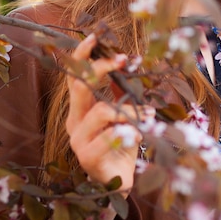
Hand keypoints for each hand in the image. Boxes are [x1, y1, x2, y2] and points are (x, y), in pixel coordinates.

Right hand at [66, 33, 141, 197]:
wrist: (120, 182)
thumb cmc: (122, 145)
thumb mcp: (124, 114)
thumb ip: (122, 93)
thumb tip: (129, 63)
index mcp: (79, 109)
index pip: (75, 77)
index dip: (82, 56)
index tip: (95, 37)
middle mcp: (73, 122)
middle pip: (80, 87)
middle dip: (102, 68)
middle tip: (123, 59)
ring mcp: (78, 140)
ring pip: (101, 111)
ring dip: (128, 109)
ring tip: (146, 115)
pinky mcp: (88, 157)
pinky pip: (111, 135)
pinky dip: (131, 130)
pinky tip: (140, 134)